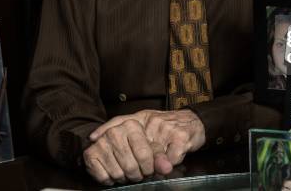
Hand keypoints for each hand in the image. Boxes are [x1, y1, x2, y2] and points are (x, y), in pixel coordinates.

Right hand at [83, 111, 171, 184]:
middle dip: (137, 174)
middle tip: (137, 171)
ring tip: (125, 171)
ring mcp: (101, 143)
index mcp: (132, 126)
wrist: (110, 141)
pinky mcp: (90, 155)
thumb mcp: (150, 147)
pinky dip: (110, 180)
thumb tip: (166, 168)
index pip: (145, 155)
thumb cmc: (134, 144)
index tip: (148, 169)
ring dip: (124, 178)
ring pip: (118, 174)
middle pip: (131, 167)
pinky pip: (104, 178)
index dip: (149, 168)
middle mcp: (114, 132)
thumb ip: (160, 157)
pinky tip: (113, 171)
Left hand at [88, 109, 204, 181]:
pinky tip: (174, 158)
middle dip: (135, 162)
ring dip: (155, 165)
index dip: (106, 128)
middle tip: (137, 173)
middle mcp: (154, 121)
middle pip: (138, 145)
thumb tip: (113, 147)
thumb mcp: (151, 127)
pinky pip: (171, 158)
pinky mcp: (181, 136)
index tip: (93, 138)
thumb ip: (135, 137)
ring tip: (159, 166)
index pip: (121, 120)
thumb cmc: (171, 127)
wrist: (197, 122)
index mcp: (144, 118)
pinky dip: (171, 162)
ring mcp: (167, 128)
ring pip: (155, 154)